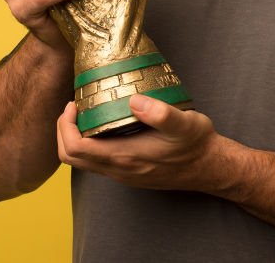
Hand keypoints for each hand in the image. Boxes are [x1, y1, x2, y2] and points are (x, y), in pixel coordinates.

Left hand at [56, 94, 236, 193]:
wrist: (211, 168)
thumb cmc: (197, 145)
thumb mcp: (184, 124)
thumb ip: (161, 113)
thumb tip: (134, 100)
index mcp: (124, 157)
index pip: (75, 148)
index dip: (66, 126)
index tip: (74, 104)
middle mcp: (118, 170)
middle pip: (71, 158)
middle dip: (64, 131)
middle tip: (75, 107)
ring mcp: (122, 174)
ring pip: (82, 162)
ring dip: (76, 137)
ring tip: (87, 112)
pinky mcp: (128, 173)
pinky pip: (96, 161)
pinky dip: (90, 143)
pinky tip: (105, 124)